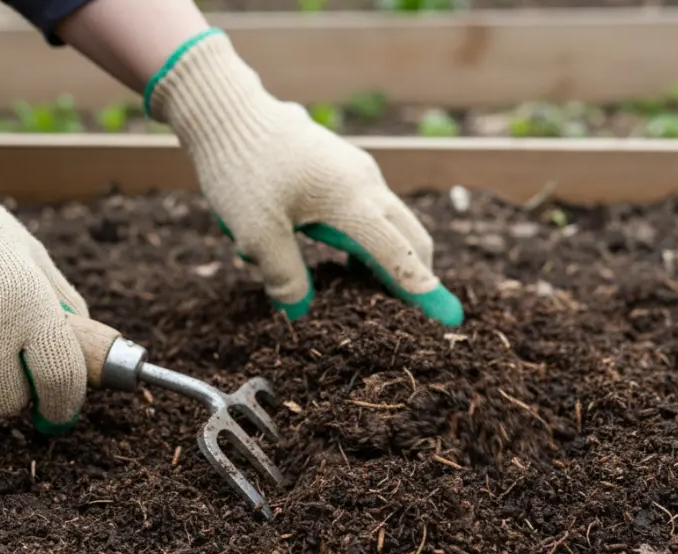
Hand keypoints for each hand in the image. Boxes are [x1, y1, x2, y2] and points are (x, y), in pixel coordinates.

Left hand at [144, 29, 462, 326]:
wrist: (227, 111)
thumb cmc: (241, 169)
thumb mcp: (256, 234)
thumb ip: (285, 277)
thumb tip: (300, 312)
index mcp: (353, 201)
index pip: (400, 256)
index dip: (423, 292)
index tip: (450, 318)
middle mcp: (366, 184)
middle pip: (411, 237)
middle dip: (415, 276)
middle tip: (412, 313)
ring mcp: (356, 171)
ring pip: (390, 223)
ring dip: (386, 258)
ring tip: (365, 291)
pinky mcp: (340, 166)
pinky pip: (369, 209)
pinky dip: (367, 238)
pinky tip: (336, 256)